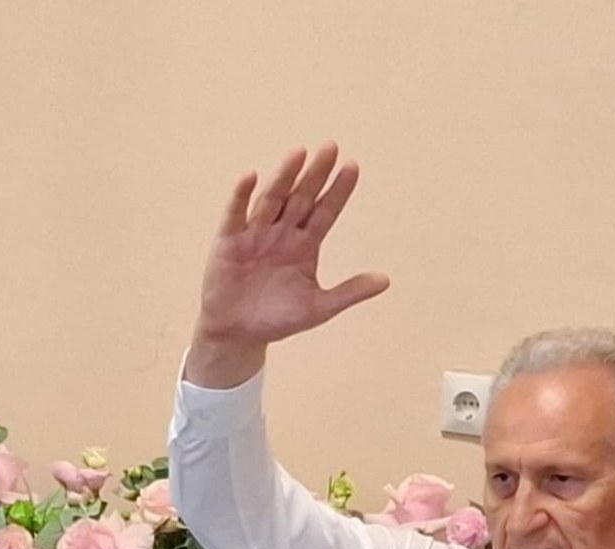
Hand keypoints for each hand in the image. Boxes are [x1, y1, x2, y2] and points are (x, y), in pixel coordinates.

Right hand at [185, 143, 389, 389]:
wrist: (238, 335)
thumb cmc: (277, 320)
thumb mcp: (317, 308)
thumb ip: (349, 292)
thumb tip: (385, 280)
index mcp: (305, 245)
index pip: (325, 212)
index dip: (338, 191)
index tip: (353, 166)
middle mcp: (282, 232)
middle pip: (301, 198)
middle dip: (315, 174)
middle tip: (331, 147)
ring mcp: (255, 234)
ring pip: (272, 200)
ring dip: (284, 177)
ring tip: (298, 153)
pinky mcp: (229, 241)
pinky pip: (235, 215)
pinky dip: (241, 196)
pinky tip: (250, 176)